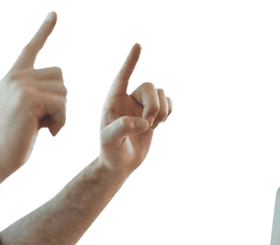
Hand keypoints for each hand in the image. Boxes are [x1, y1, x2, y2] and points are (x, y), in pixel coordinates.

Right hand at [0, 11, 68, 177]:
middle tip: (42, 122)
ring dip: (60, 114)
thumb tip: (61, 90)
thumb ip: (35, 95)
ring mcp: (20, 86)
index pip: (31, 48)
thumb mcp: (19, 112)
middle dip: (59, 102)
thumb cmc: (8, 143)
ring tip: (42, 128)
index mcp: (12, 78)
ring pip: (64, 92)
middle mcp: (15, 77)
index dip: (44, 30)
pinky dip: (61, 122)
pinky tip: (48, 134)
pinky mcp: (28, 99)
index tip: (54, 14)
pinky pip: (62, 106)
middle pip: (60, 77)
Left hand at [97, 43, 172, 177]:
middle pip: (149, 86)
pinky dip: (169, 110)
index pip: (122, 77)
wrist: (120, 164)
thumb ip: (122, 128)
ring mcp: (141, 107)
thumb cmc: (110, 152)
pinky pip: (168, 102)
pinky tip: (160, 122)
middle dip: (153, 105)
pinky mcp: (152, 115)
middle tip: (147, 124)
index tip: (138, 45)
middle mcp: (127, 100)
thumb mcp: (110, 141)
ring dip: (161, 110)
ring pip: (161, 94)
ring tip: (151, 126)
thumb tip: (142, 122)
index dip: (130, 62)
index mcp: (113, 101)